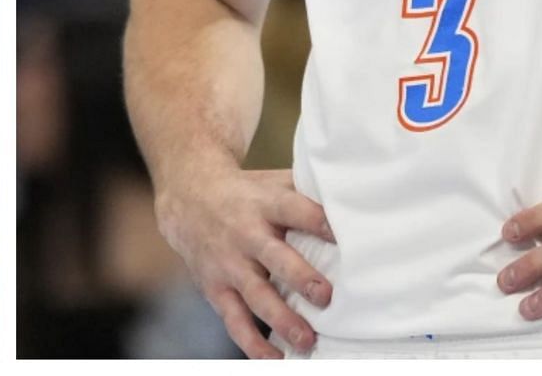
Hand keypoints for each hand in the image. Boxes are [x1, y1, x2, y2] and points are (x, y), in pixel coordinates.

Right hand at [156, 165, 333, 357]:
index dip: (315, 221)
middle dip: (299, 277)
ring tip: (306, 339)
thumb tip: (353, 203)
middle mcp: (245, 233)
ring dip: (280, 318)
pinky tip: (275, 360)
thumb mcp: (270, 182)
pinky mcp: (216, 288)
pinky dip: (253, 343)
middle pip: (273, 256)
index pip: (292, 209)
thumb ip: (305, 192)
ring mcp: (228, 263)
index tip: (339, 234)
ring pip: (255, 294)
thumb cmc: (246, 194)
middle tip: (325, 296)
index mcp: (264, 203)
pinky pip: (234, 320)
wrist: (188, 198)